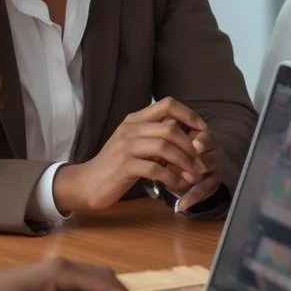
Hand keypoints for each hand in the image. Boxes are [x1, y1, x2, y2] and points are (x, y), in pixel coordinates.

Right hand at [53, 98, 213, 213]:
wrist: (86, 183)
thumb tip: (184, 129)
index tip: (203, 130)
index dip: (189, 115)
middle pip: (170, 128)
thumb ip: (157, 136)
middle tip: (201, 162)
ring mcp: (126, 146)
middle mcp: (130, 128)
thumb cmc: (116, 165)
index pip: (168, 104)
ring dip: (185, 163)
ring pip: (165, 147)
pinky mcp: (124, 166)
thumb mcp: (136, 145)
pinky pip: (155, 169)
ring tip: (195, 176)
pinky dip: (172, 177)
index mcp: (135, 119)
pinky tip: (179, 185)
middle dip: (191, 146)